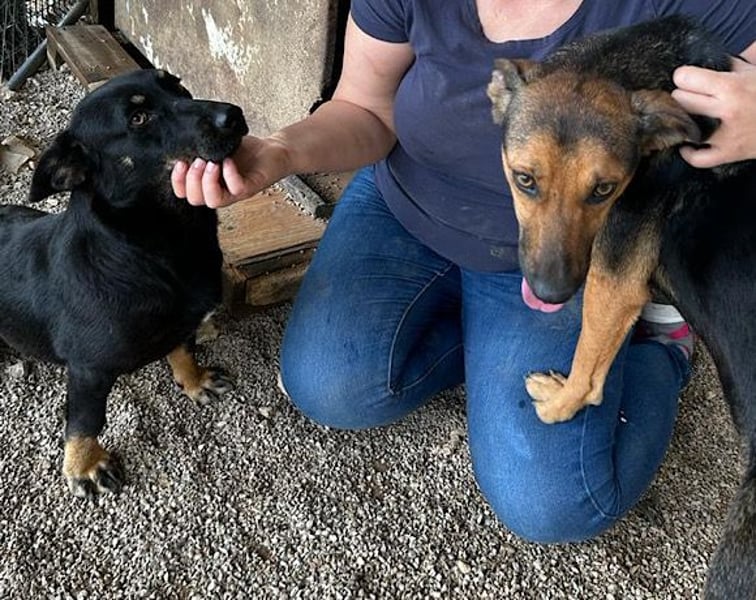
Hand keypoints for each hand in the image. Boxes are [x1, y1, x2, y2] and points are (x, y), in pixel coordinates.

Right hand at [171, 135, 289, 207]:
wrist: (272, 150)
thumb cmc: (245, 152)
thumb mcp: (218, 148)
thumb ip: (201, 149)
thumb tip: (182, 143)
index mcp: (209, 184)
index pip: (185, 194)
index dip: (178, 182)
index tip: (179, 163)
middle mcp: (221, 191)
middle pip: (196, 200)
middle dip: (192, 179)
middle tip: (198, 161)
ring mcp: (236, 192)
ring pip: (213, 201)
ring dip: (207, 182)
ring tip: (211, 163)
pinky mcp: (251, 187)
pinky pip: (236, 188)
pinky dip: (229, 174)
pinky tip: (228, 160)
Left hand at [672, 58, 755, 167]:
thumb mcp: (754, 73)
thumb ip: (730, 66)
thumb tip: (706, 59)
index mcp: (732, 87)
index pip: (685, 78)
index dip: (684, 76)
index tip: (687, 78)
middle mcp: (725, 112)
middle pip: (680, 101)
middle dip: (682, 96)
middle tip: (690, 96)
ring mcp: (724, 136)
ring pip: (684, 128)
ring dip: (684, 121)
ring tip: (690, 115)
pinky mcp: (728, 154)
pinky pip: (697, 159)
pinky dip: (689, 152)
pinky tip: (689, 143)